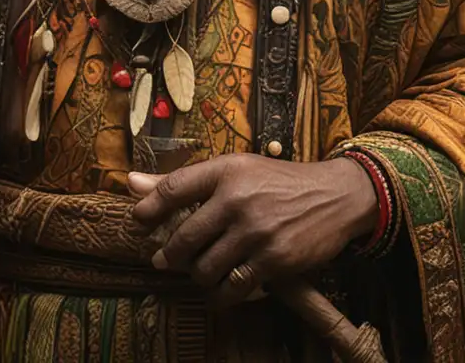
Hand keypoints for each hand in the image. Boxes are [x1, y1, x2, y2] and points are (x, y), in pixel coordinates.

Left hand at [127, 154, 377, 307]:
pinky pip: (233, 288)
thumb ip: (184, 180)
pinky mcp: (274, 260)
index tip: (138, 224)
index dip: (148, 209)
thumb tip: (130, 183)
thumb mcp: (235, 169)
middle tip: (166, 261)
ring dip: (198, 276)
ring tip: (201, 272)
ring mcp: (256, 231)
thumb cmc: (278, 182)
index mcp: (227, 170)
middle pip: (184, 238)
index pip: (174, 188)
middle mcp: (238, 198)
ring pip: (205, 268)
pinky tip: (221, 290)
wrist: (334, 196)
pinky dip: (221, 295)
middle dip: (170, 256)